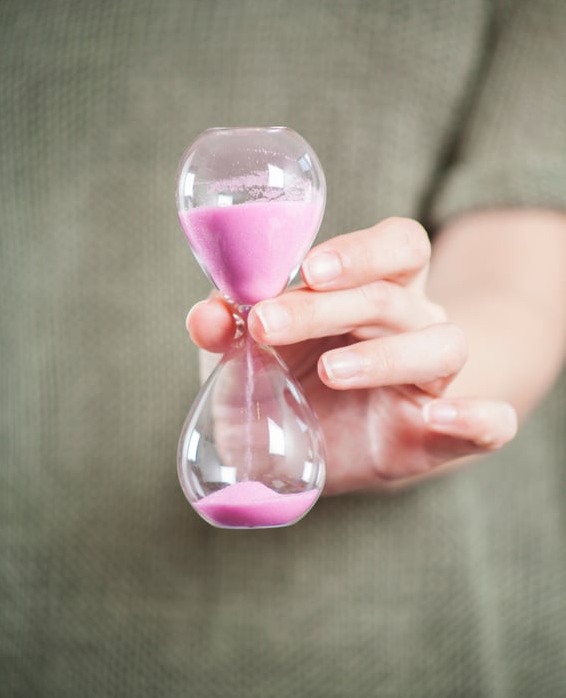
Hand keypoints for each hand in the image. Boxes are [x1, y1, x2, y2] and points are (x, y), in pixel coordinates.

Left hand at [186, 217, 517, 494]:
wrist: (314, 451)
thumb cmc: (284, 385)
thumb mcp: (246, 358)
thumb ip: (226, 333)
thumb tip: (206, 314)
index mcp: (371, 290)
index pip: (396, 245)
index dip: (361, 250)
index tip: (308, 267)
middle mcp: (411, 323)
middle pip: (398, 295)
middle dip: (332, 306)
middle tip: (269, 324)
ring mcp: (431, 379)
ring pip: (442, 346)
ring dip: (386, 355)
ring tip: (331, 372)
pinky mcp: (442, 435)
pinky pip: (491, 421)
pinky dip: (477, 417)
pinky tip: (440, 418)